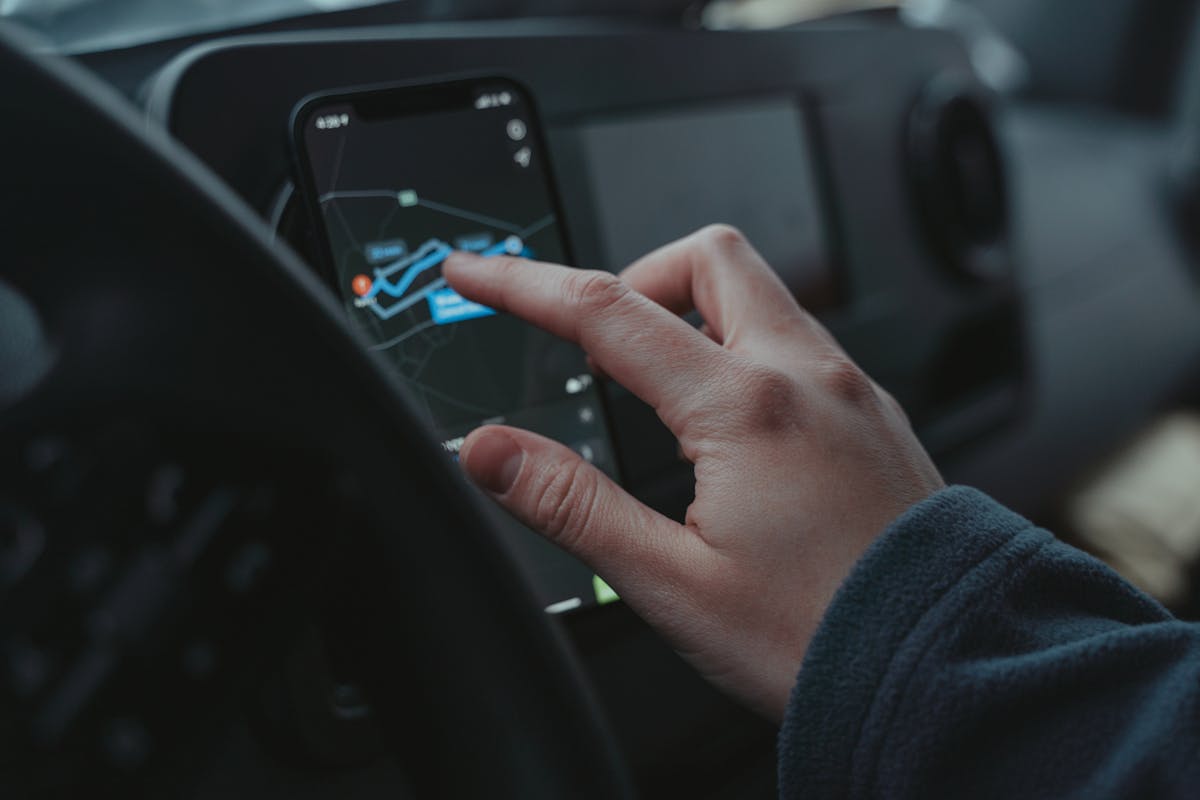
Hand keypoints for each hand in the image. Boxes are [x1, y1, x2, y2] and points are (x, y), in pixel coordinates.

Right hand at [443, 225, 942, 721]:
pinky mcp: (874, 416)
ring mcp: (851, 390)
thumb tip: (491, 451)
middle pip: (707, 256)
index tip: (477, 271)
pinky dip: (744, 349)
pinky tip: (730, 425)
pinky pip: (799, 342)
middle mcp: (808, 377)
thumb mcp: (671, 583)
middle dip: (635, 274)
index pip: (608, 313)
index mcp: (748, 409)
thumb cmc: (820, 638)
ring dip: (694, 311)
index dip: (524, 284)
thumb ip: (570, 504)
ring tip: (657, 389)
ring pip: (761, 294)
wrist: (944, 670)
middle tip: (595, 339)